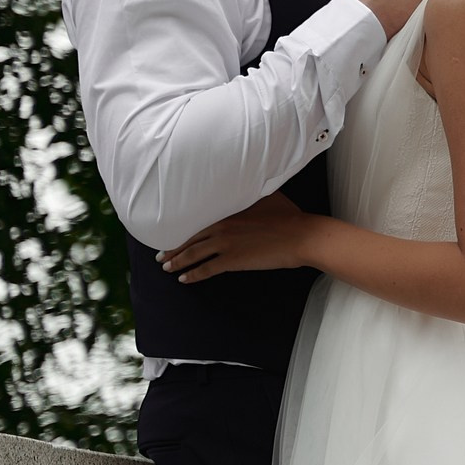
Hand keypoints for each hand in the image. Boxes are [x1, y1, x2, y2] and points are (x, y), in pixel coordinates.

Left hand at [159, 194, 313, 282]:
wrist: (302, 236)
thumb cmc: (291, 217)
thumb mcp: (270, 196)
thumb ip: (254, 194)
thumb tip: (251, 185)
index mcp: (229, 210)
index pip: (198, 219)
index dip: (183, 228)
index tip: (172, 233)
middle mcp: (222, 226)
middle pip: (190, 238)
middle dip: (173, 248)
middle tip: (161, 255)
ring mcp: (225, 244)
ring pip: (192, 254)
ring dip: (177, 262)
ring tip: (167, 267)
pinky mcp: (232, 260)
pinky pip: (205, 269)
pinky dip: (193, 275)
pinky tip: (185, 279)